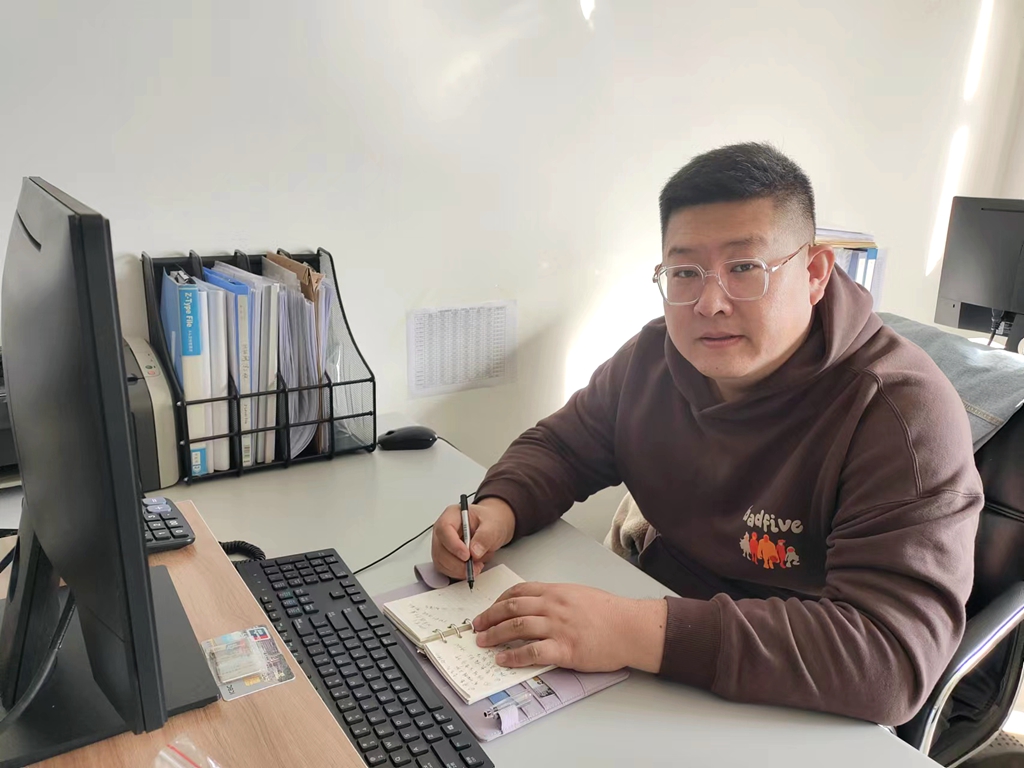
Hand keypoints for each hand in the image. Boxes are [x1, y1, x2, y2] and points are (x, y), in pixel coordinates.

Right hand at [431, 497, 515, 580]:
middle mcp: (443, 530)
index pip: (444, 529)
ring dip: (457, 570)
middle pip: (440, 548)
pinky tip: (470, 569)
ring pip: (440, 561)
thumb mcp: (493, 525)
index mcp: (452, 515)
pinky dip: (457, 573)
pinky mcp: (444, 557)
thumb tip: (474, 552)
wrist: (491, 528)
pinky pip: (444, 569)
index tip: (467, 555)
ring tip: (475, 567)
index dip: (453, 544)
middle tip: (474, 566)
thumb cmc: (489, 521)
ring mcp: (442, 544)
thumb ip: (485, 536)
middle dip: (456, 562)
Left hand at [472, 582, 666, 672]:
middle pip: (511, 608)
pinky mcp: (565, 649)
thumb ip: (557, 599)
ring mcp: (558, 627)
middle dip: (489, 617)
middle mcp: (553, 606)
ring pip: (516, 627)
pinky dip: (513, 656)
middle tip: (477, 626)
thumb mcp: (579, 595)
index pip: (519, 591)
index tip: (489, 609)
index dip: (499, 601)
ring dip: (495, 635)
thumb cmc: (610, 613)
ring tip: (483, 643)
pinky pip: (532, 652)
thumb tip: (537, 607)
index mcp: (556, 592)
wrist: (630, 627)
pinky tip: (503, 660)